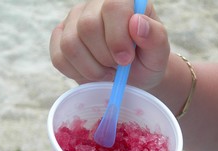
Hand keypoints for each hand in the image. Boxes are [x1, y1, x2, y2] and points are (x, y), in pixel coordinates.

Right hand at [49, 0, 169, 89]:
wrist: (133, 76)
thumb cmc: (146, 61)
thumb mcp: (159, 53)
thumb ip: (155, 37)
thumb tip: (137, 23)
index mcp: (123, 0)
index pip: (113, 6)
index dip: (117, 36)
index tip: (126, 59)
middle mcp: (95, 4)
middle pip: (88, 26)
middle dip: (105, 57)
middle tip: (118, 68)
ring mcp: (74, 19)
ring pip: (70, 44)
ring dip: (91, 68)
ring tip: (107, 72)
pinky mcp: (59, 38)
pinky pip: (59, 58)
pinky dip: (76, 73)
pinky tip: (92, 73)